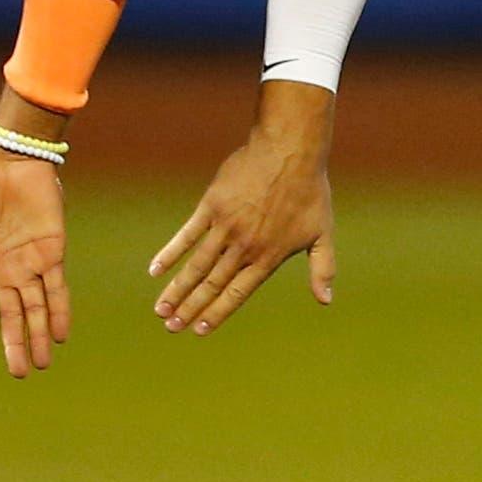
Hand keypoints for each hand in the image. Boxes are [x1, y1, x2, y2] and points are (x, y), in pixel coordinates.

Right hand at [0, 148, 70, 376]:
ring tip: (41, 363)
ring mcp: (28, 265)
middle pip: (9, 319)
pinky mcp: (52, 252)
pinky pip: (56, 289)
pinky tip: (58, 335)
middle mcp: (1, 274)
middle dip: (14, 345)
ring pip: (34, 309)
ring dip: (38, 336)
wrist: (11, 159)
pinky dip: (58, 311)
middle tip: (20, 373)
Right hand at [148, 92, 336, 336]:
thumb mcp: (323, 233)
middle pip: (212, 284)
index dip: (216, 314)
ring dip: (177, 289)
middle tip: (171, 327)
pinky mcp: (212, 205)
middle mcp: (244, 246)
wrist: (289, 151)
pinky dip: (170, 253)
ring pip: (196, 265)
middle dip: (190, 308)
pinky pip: (187, 234)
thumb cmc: (309, 192)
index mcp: (268, 257)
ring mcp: (226, 226)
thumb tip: (326, 301)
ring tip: (160, 309)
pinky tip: (155, 270)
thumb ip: (323, 269)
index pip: (236, 294)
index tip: (199, 330)